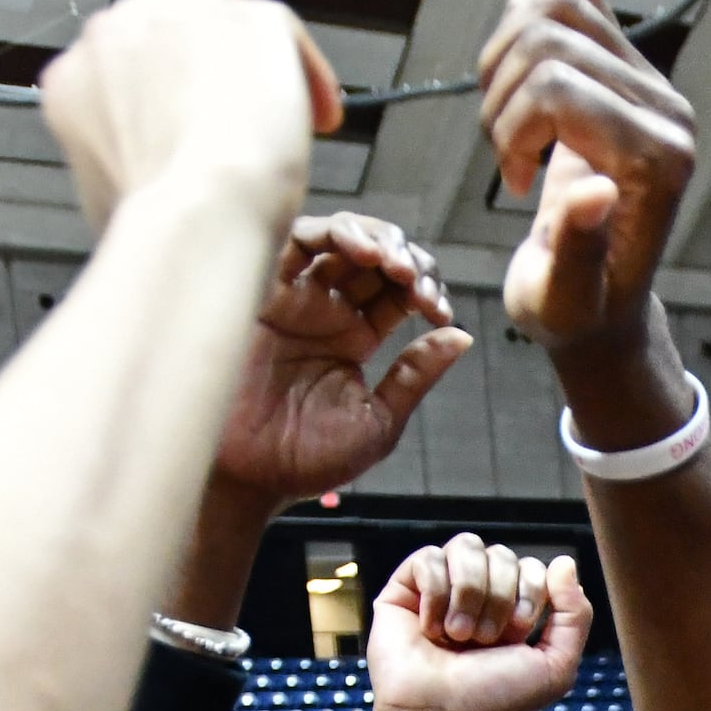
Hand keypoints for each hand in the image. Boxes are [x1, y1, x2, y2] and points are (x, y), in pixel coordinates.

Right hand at [41, 0, 337, 234]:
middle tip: (236, 116)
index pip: (124, 61)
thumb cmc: (155, 228)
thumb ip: (118, 156)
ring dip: (248, 52)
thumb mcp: (105, 195)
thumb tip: (142, 177)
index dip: (164, 91)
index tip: (191, 127)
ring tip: (278, 113)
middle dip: (202, 63)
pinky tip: (317, 117)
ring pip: (222, 10)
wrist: (195, 216)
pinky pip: (280, 28)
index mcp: (76, 76)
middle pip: (167, 25)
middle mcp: (118, 30)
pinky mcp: (247, 17)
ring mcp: (181, 13)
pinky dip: (303, 68)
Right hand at [213, 214, 466, 505]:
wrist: (249, 477)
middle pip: (373, 256)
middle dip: (406, 258)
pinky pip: (296, 240)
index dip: (425, 288)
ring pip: (339, 238)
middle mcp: (323, 310)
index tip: (439, 313)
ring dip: (376, 240)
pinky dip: (334, 233)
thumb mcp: (378, 419)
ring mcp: (293, 298)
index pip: (397, 289)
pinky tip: (365, 252)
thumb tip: (461, 336)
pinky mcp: (262, 291)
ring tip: (396, 265)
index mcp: (352, 337)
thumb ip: (415, 374)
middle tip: (418, 282)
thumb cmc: (306, 460)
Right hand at [369, 535, 592, 710]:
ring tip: (458, 635)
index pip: (532, 567)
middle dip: (498, 597)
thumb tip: (565, 562)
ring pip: (466, 546)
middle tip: (484, 640)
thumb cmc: (492, 699)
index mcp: (513, 611)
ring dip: (468, 593)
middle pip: (502, 554)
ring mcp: (442, 589)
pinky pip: (429, 557)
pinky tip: (431, 629)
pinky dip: (435, 594)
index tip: (517, 632)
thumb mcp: (554, 666)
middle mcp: (479, 596)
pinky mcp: (405, 589)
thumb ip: (575, 615)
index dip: (530, 592)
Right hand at [477, 0, 695, 394]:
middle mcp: (669, 110)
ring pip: (553, 6)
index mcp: (659, 161)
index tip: (513, 185)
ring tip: (512, 129)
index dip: (510, 130)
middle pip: (547, 39)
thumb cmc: (575, 310)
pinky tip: (520, 93)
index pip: (554, 87)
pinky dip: (522, 32)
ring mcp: (652, 81)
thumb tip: (595, 189)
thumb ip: (577, 250)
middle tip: (509, 160)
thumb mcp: (562, 302)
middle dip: (502, 100)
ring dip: (505, 64)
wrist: (601, 302)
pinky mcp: (629, 66)